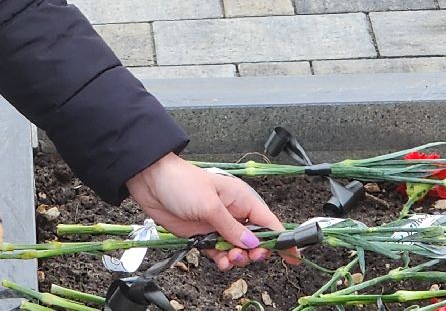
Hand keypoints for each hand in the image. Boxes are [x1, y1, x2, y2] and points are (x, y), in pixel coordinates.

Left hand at [126, 153, 298, 270]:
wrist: (151, 183)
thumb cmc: (182, 183)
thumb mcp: (210, 205)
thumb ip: (231, 228)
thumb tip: (253, 244)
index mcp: (241, 199)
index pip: (269, 222)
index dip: (282, 240)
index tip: (293, 257)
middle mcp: (233, 213)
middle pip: (255, 241)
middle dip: (254, 252)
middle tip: (246, 257)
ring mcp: (218, 225)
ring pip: (238, 250)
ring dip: (236, 258)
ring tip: (227, 259)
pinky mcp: (203, 235)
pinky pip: (219, 253)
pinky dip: (221, 260)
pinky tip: (219, 262)